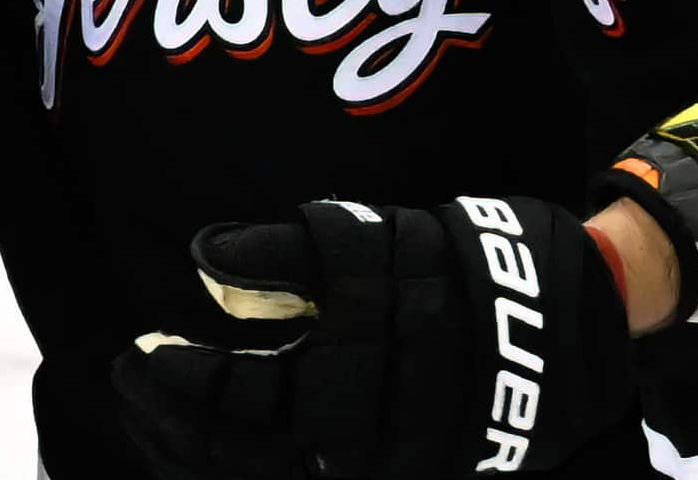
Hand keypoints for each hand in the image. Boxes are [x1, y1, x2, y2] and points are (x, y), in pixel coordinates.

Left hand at [112, 196, 636, 478]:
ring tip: (155, 416)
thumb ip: (293, 255)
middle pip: (244, 452)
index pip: (246, 394)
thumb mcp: (382, 241)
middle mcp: (367, 438)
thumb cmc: (465, 266)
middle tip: (129, 376)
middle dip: (175, 419)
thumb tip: (204, 262)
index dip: (184, 374)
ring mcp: (385, 467)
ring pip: (269, 476)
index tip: (144, 345)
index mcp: (357, 373)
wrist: (568, 326)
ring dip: (199, 450)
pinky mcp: (403, 476)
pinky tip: (214, 443)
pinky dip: (250, 463)